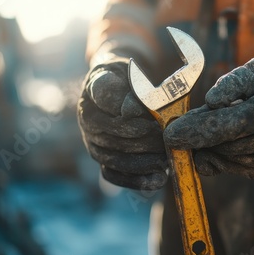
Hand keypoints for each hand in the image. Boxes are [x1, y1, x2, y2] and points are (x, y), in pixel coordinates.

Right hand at [78, 58, 167, 189]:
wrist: (129, 88)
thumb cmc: (137, 79)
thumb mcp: (139, 74)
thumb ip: (135, 89)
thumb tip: (130, 113)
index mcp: (95, 87)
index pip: (105, 93)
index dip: (125, 105)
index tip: (147, 113)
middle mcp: (87, 116)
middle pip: (111, 133)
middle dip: (142, 140)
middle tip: (166, 141)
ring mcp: (92, 140)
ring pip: (112, 157)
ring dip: (141, 162)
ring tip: (164, 162)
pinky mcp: (101, 158)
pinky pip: (113, 174)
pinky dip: (135, 180)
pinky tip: (157, 180)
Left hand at [164, 44, 253, 178]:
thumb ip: (237, 81)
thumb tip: (210, 102)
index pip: (226, 126)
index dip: (195, 133)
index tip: (170, 137)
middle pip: (230, 148)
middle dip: (203, 143)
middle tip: (184, 134)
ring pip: (242, 164)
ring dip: (219, 153)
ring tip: (207, 140)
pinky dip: (239, 162)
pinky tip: (230, 149)